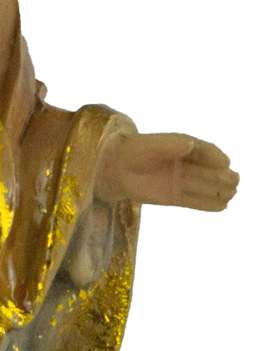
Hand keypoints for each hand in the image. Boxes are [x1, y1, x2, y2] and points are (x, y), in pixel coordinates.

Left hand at [95, 132, 238, 209]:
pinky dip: (208, 204)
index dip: (216, 157)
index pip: (204, 150)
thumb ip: (169, 146)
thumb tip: (190, 143)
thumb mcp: (150, 146)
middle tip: (234, 181)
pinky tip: (222, 206)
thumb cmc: (132, 151)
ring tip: (233, 193)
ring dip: (219, 190)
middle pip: (208, 169)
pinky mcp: (173, 196)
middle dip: (222, 175)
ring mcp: (180, 180)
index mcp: (181, 146)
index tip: (225, 163)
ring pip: (203, 186)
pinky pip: (194, 200)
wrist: (115, 169)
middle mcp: (184, 163)